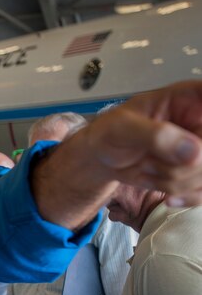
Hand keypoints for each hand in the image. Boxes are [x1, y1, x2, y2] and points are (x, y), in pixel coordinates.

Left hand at [33, 80, 201, 230]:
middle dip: (185, 166)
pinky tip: (166, 194)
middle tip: (148, 162)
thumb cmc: (109, 133)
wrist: (103, 157)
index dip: (200, 133)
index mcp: (190, 98)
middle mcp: (201, 121)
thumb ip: (156, 135)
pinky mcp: (198, 170)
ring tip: (148, 168)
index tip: (191, 146)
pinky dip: (185, 196)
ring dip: (177, 181)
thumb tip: (195, 151)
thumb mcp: (122, 128)